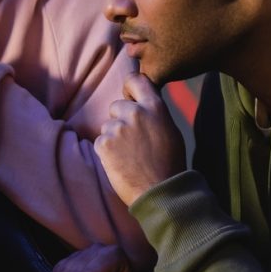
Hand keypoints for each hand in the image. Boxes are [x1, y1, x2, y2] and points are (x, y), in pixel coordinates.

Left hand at [95, 72, 184, 205]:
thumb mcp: (170, 131)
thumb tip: (143, 103)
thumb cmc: (169, 164)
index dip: (129, 88)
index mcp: (155, 107)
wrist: (160, 192)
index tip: (129, 98)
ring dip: (114, 139)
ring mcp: (119, 128)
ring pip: (107, 127)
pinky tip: (121, 163)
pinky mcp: (105, 144)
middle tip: (133, 142)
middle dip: (120, 121)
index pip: (135, 80)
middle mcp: (136, 113)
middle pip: (116, 106)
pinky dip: (106, 153)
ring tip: (130, 156)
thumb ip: (155, 114)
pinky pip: (100, 142)